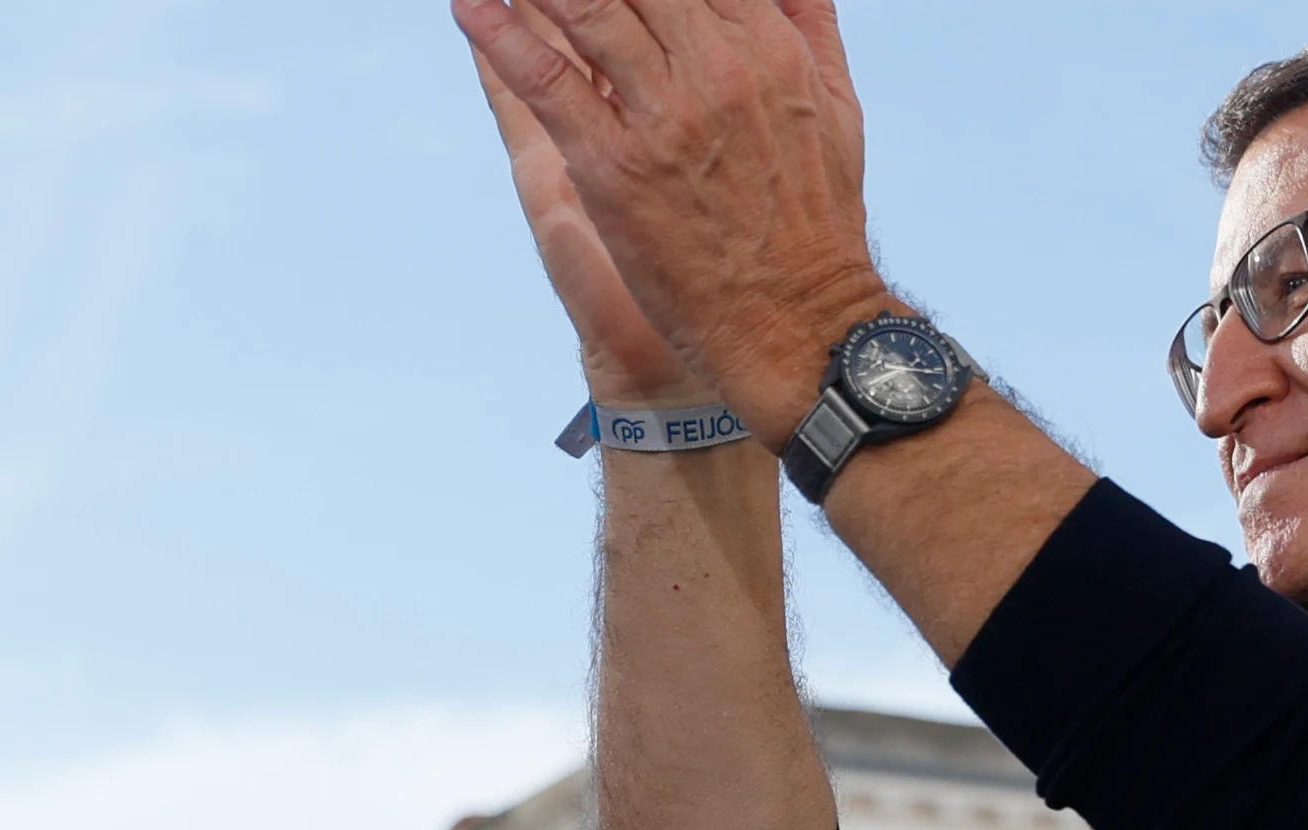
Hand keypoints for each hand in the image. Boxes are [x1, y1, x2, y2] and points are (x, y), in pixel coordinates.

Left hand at [452, 0, 882, 439]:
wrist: (796, 321)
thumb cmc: (815, 220)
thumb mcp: (836, 106)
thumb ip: (809, 24)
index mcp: (768, 49)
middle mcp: (716, 71)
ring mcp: (660, 116)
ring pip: (586, 10)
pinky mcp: (611, 164)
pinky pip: (543, 80)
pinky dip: (499, 36)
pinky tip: (471, 7)